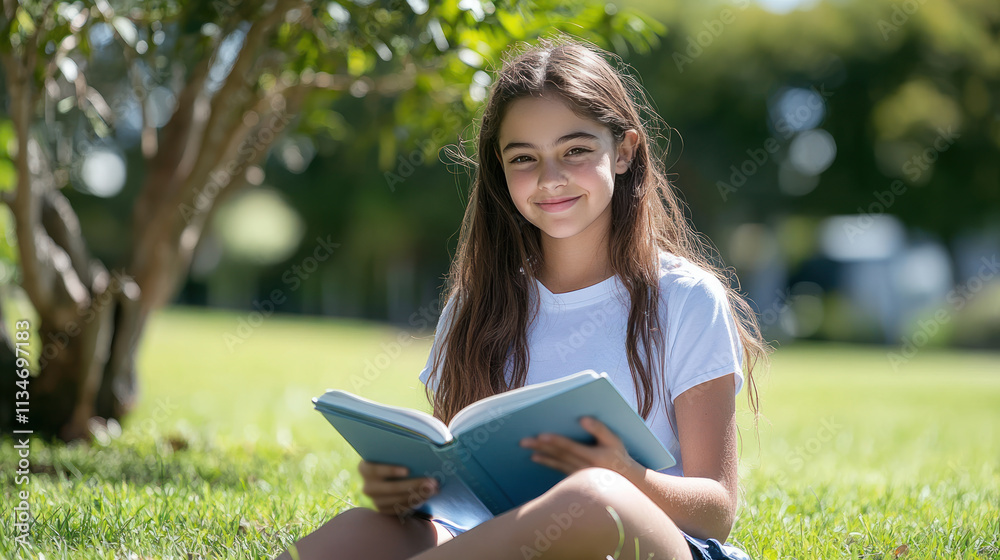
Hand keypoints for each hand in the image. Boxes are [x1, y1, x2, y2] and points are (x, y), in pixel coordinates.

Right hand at [357, 460, 438, 515]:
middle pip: (391, 488)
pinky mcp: (383, 510)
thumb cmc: (390, 459)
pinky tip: (426, 496)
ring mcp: (375, 500)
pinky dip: (414, 503)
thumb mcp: (389, 455)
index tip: (408, 471)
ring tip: (433, 490)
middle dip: (414, 485)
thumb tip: (419, 452)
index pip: (375, 469)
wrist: (384, 476)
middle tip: (432, 482)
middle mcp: (367, 486)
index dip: (391, 470)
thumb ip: (397, 454)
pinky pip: (400, 509)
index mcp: (365, 468)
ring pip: (398, 501)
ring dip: (418, 495)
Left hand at [519, 417, 645, 482]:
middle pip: (559, 455)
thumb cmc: (618, 456)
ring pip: (556, 463)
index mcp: (594, 457)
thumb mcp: (614, 440)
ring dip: (541, 455)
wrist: (626, 482)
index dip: (555, 441)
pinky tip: (536, 457)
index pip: (570, 447)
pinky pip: (558, 469)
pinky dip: (547, 463)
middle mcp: (584, 468)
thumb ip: (599, 429)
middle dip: (541, 447)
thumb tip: (582, 418)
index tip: (541, 435)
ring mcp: (579, 475)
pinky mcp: (576, 478)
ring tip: (526, 447)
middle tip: (523, 440)